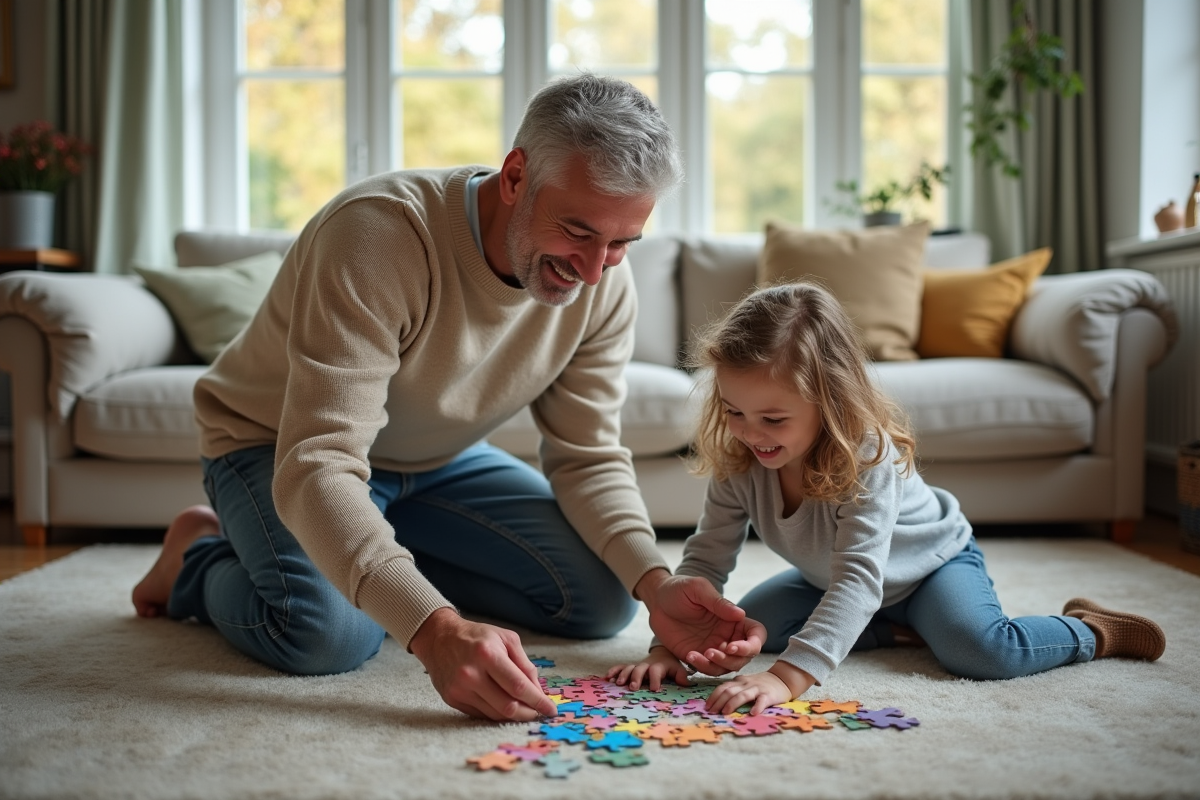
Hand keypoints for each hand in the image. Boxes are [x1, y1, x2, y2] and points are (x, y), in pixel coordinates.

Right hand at [408, 608, 556, 721]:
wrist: (439, 637)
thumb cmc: (477, 636)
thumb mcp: (506, 639)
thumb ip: (524, 664)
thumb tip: (538, 691)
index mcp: (488, 655)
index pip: (518, 687)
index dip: (538, 701)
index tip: (551, 710)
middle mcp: (471, 674)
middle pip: (508, 706)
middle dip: (529, 713)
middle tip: (538, 712)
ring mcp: (460, 690)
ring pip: (495, 714)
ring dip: (514, 716)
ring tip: (525, 710)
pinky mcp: (452, 700)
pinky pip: (481, 714)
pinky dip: (497, 713)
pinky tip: (505, 706)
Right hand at [606, 645, 692, 691]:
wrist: (662, 654)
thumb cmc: (671, 666)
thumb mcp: (679, 670)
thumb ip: (682, 677)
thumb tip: (687, 684)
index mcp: (659, 666)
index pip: (657, 671)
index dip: (656, 679)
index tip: (654, 689)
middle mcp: (647, 665)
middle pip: (640, 669)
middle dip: (636, 678)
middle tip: (633, 687)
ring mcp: (637, 666)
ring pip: (629, 668)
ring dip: (623, 675)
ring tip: (618, 684)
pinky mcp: (630, 668)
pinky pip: (621, 667)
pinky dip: (614, 671)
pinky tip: (607, 677)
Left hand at [636, 569, 765, 675]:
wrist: (656, 599)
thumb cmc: (679, 589)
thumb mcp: (698, 589)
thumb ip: (718, 603)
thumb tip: (741, 614)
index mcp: (733, 619)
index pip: (756, 635)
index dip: (751, 645)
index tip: (733, 646)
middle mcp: (727, 635)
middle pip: (745, 657)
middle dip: (732, 660)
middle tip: (712, 652)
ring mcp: (713, 647)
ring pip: (727, 667)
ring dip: (716, 666)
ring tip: (698, 654)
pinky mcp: (697, 656)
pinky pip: (706, 669)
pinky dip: (701, 667)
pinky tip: (690, 656)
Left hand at [705, 661, 814, 715]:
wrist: (783, 679)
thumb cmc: (760, 685)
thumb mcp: (745, 684)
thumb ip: (734, 690)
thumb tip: (716, 703)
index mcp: (739, 681)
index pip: (723, 687)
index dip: (713, 697)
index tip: (707, 707)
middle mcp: (746, 684)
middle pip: (729, 691)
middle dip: (718, 702)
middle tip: (711, 712)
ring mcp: (757, 689)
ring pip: (742, 695)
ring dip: (732, 704)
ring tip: (725, 713)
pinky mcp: (769, 695)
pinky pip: (762, 700)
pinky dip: (757, 707)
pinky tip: (753, 714)